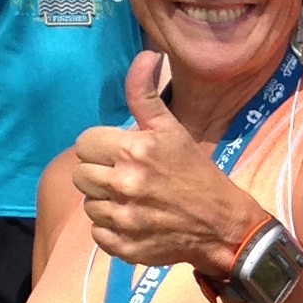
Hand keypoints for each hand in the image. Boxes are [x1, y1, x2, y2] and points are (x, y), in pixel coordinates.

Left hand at [70, 53, 263, 274]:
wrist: (222, 226)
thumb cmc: (197, 174)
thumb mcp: (172, 130)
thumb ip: (145, 95)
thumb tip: (145, 55)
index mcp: (133, 151)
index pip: (84, 143)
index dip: (100, 147)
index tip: (119, 153)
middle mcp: (124, 184)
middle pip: (80, 174)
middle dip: (99, 173)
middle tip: (125, 176)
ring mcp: (123, 219)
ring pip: (88, 204)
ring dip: (105, 201)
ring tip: (131, 199)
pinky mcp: (123, 247)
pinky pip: (97, 233)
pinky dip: (111, 229)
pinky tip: (133, 221)